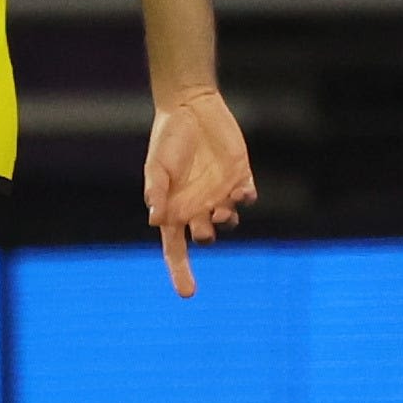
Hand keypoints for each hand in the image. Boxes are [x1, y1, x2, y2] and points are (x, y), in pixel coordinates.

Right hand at [144, 87, 253, 294]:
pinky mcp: (239, 178)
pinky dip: (245, 199)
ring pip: (229, 221)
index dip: (181, 271)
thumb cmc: (168, 139)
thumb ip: (157, 192)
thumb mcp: (156, 166)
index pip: (175, 249)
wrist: (191, 108)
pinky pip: (247, 198)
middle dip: (207, 235)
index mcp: (174, 209)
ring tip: (223, 207)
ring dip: (227, 219)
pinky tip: (240, 192)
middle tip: (206, 222)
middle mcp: (198, 206)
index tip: (188, 294)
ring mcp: (220, 194)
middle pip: (205, 236)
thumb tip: (156, 221)